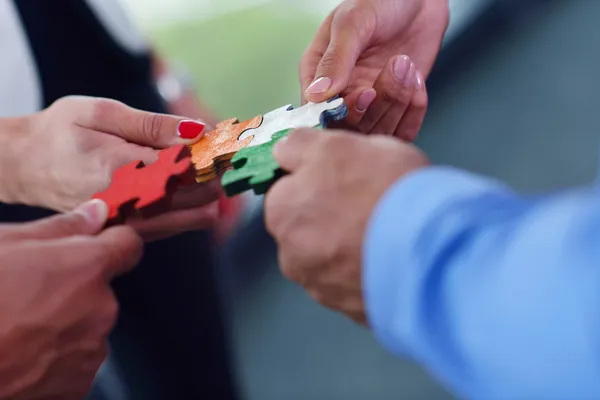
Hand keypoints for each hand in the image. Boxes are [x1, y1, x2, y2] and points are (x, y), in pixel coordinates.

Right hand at [0, 199, 142, 398]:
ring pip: (87, 327)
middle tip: (28, 293)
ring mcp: (90, 353)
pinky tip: (20, 355)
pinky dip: (55, 358)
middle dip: (75, 288)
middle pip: (101, 290)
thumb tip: (97, 213)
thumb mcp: (4, 243)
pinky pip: (74, 361)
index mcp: (88, 269)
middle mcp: (101, 310)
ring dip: (65, 325)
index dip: (111, 242)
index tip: (94, 245)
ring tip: (18, 329)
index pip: (128, 245)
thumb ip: (60, 228)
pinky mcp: (75, 388)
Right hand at [5, 96, 221, 240]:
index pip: (188, 165)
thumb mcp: (102, 113)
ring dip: (212, 191)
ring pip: (192, 215)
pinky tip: (202, 193)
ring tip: (219, 170)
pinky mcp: (129, 231)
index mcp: (121, 168)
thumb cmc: (61, 131)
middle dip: (219, 171)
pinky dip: (195, 208)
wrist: (26, 166)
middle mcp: (128, 203)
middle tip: (230, 154)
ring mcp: (128, 223)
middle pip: (197, 194)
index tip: (233, 141)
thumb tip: (199, 131)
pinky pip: (175, 225)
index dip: (216, 153)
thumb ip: (153, 125)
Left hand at [264, 129, 428, 322]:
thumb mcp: (338, 145)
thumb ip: (301, 146)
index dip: (319, 181)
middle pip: (308, 227)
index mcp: (281, 211)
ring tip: (385, 232)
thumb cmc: (384, 189)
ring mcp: (322, 288)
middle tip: (369, 203)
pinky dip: (368, 271)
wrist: (431, 247)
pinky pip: (356, 284)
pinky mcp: (351, 310)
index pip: (288, 190)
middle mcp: (291, 255)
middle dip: (331, 216)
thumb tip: (285, 151)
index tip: (345, 179)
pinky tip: (391, 256)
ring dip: (349, 248)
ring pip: (332, 259)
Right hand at [300, 0, 448, 139]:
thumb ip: (336, 58)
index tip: (365, 92)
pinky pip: (401, 132)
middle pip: (349, 128)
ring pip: (377, 131)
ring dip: (398, 102)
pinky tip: (417, 82)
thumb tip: (317, 95)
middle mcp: (340, 95)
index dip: (342, 111)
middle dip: (377, 105)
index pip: (317, 113)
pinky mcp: (394, 111)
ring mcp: (368, 106)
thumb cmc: (380, 1)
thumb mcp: (353, 22)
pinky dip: (414, 112)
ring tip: (407, 66)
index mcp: (317, 75)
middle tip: (393, 72)